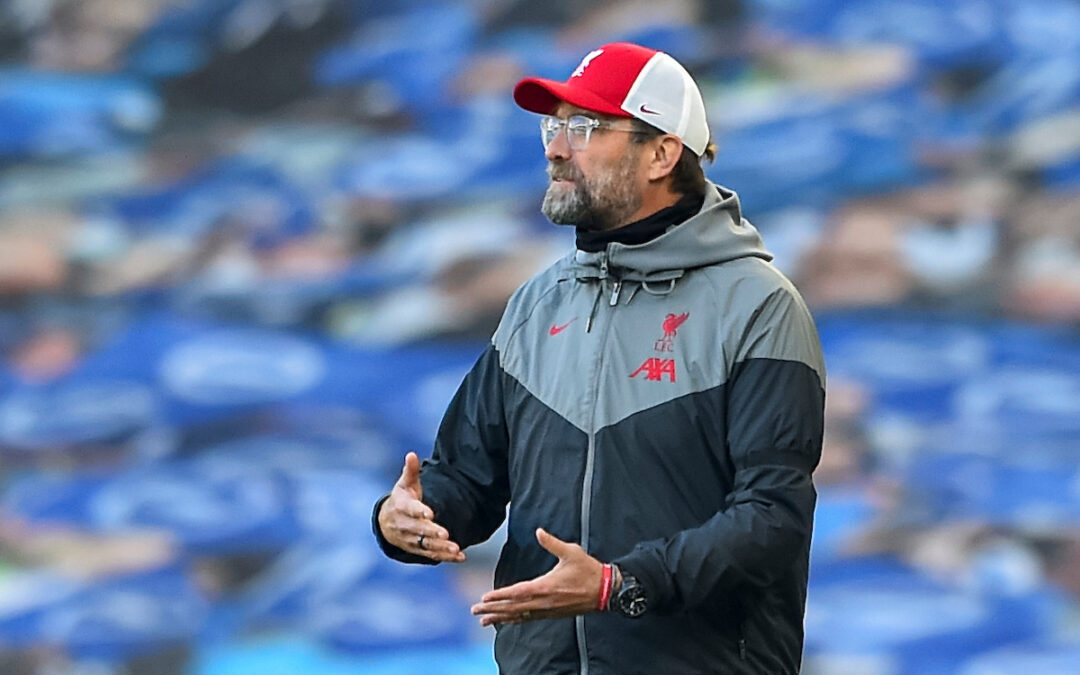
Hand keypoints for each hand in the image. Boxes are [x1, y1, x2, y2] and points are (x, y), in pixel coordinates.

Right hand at [377, 452, 464, 562]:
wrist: (387, 523)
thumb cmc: (401, 499)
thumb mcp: (404, 484)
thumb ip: (410, 471)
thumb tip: (411, 454)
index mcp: (402, 507)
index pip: (410, 510)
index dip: (419, 511)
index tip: (429, 513)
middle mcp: (405, 525)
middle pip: (418, 530)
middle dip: (431, 532)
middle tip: (445, 534)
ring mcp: (411, 539)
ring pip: (426, 545)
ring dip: (441, 547)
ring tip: (456, 548)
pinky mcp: (418, 549)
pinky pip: (432, 555)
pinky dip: (446, 557)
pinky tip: (460, 556)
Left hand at [470, 527, 602, 625]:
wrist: (605, 591)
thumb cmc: (588, 570)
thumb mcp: (571, 551)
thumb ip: (552, 543)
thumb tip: (538, 532)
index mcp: (546, 586)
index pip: (517, 592)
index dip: (500, 596)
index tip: (484, 598)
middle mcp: (544, 602)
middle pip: (513, 608)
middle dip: (493, 609)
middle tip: (475, 610)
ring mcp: (547, 610)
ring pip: (519, 616)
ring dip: (501, 618)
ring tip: (484, 620)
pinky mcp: (552, 614)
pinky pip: (529, 619)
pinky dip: (515, 620)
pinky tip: (507, 621)